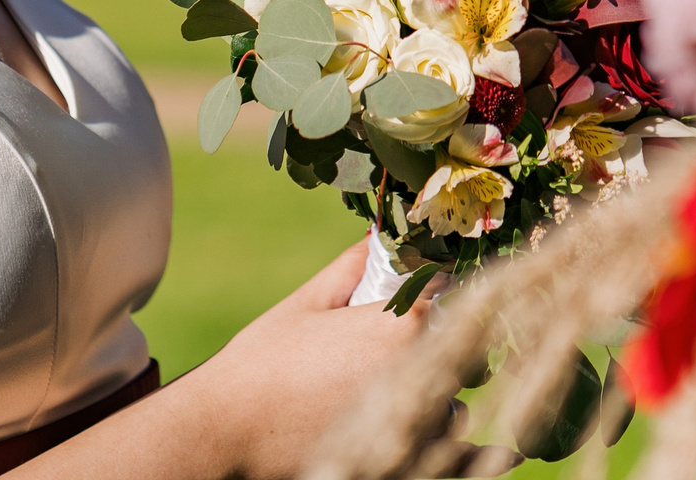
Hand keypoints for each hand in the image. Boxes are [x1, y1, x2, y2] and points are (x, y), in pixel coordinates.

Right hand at [175, 240, 517, 478]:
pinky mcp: (406, 464)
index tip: (428, 292)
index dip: (441, 288)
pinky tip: (402, 431)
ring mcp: (419, 426)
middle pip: (469, 351)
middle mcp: (422, 373)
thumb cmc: (262, 362)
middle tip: (406, 348)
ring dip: (437, 400)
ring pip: (457, 406)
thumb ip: (353, 267)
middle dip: (447, 345)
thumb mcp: (307, 303)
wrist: (226, 433)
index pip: (454, 291)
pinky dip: (429, 442)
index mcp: (402, 324)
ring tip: (387, 395)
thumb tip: (382, 238)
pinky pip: (444, 454)